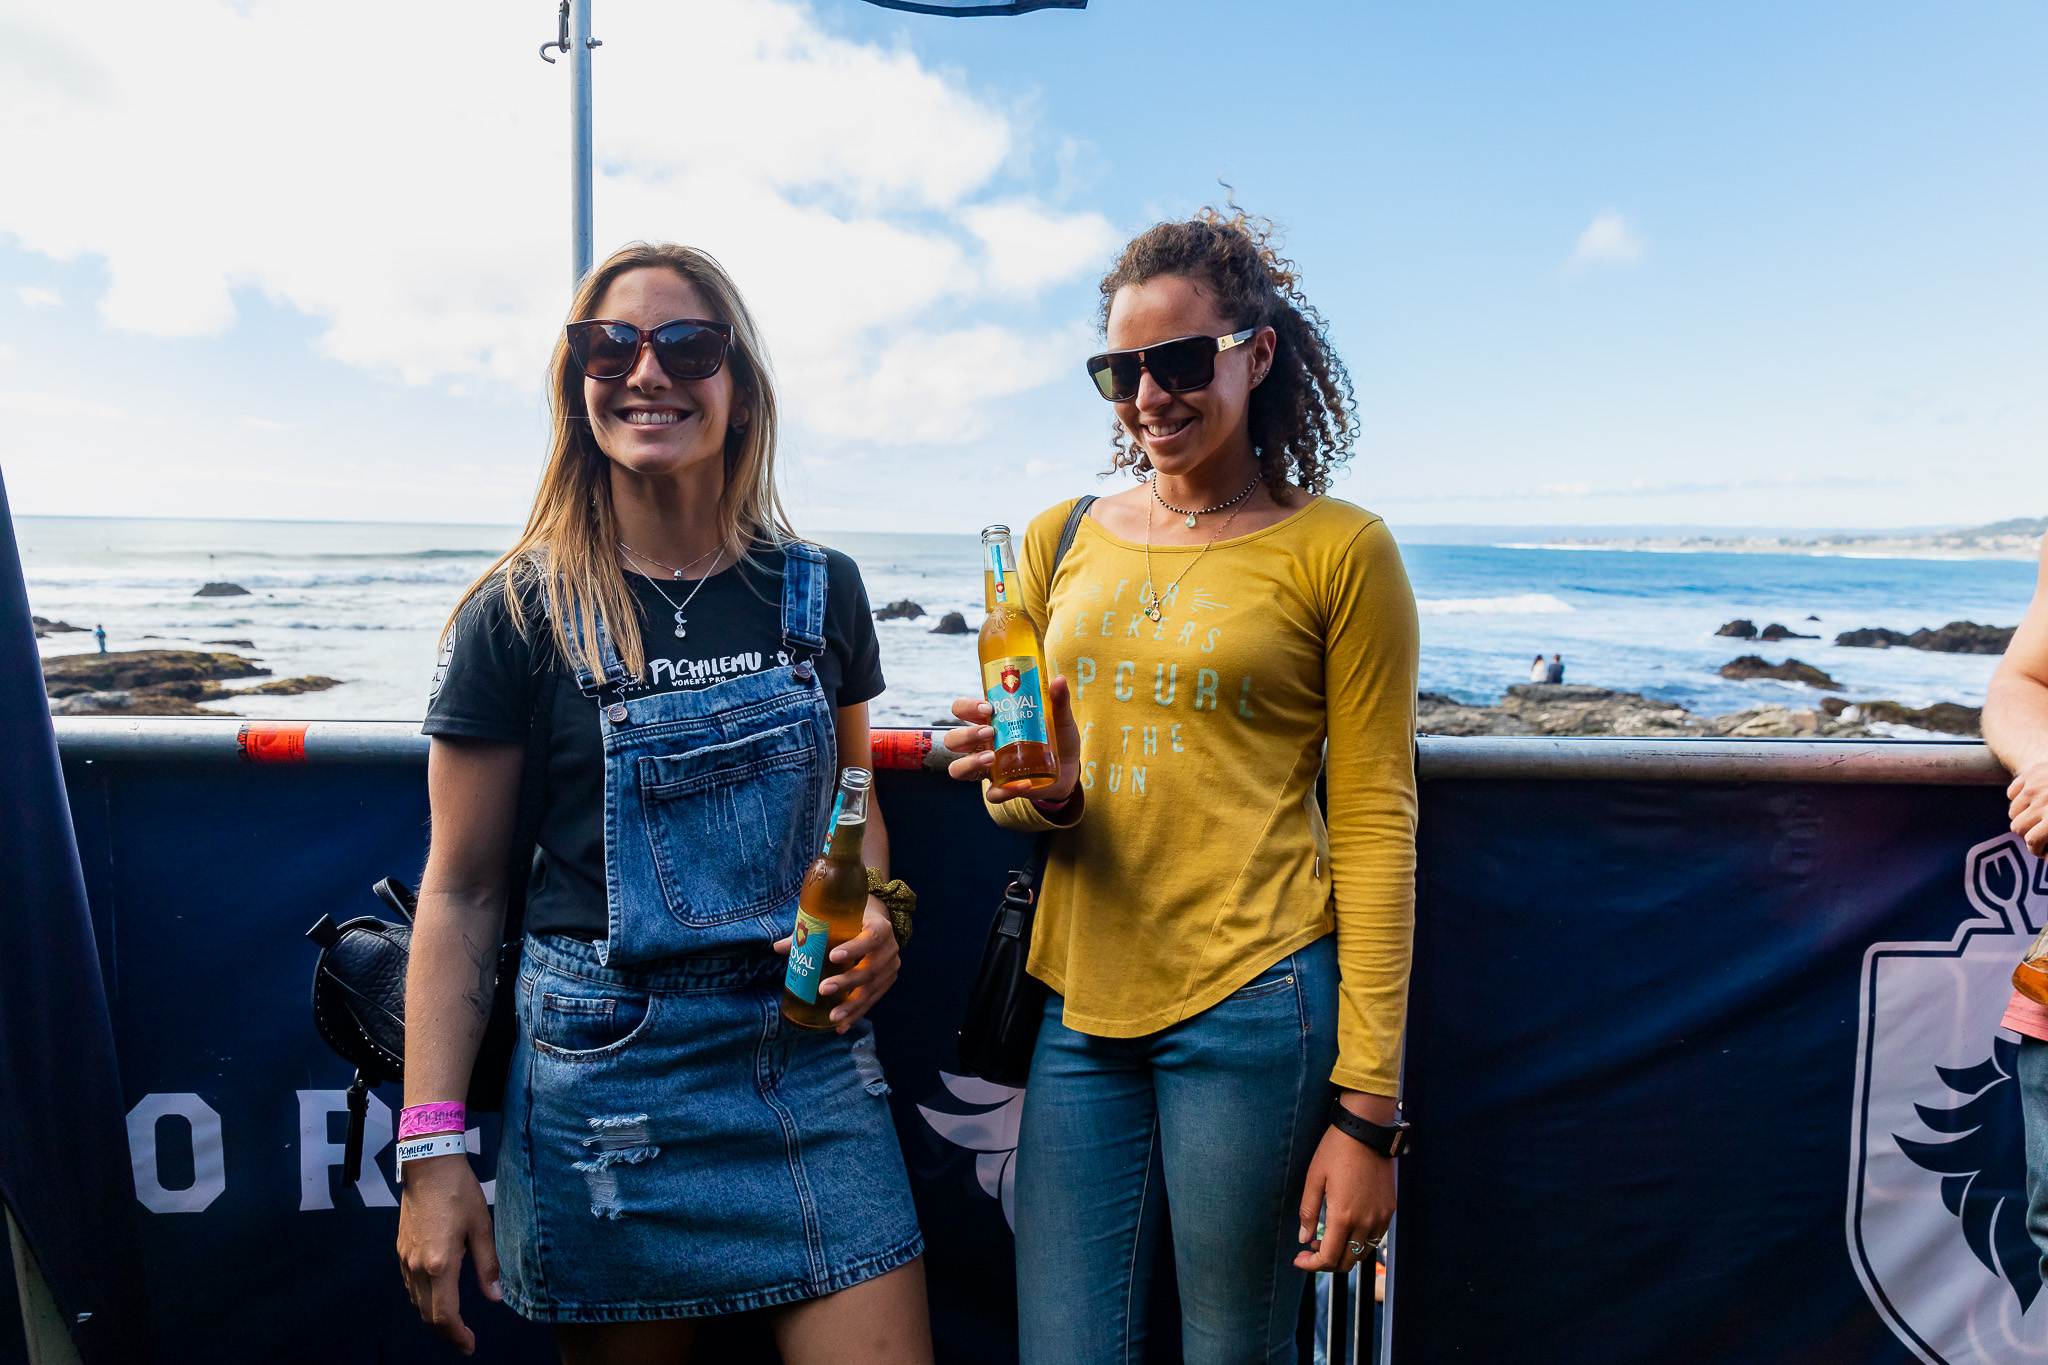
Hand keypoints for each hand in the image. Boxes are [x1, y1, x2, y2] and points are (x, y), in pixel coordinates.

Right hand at [397, 1152, 501, 1354]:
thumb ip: (488, 1264)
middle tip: (465, 1341)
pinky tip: (439, 1297)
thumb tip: (495, 1297)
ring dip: (434, 1318)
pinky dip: (424, 1300)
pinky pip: (411, 1287)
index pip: (445, 1315)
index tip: (470, 1346)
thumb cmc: (459, 1192)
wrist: (428, 1166)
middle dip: (447, 1332)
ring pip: (417, 1303)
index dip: (457, 1335)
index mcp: (439, 1264)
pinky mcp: (401, 1251)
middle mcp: (417, 1268)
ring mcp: (405, 1260)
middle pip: (427, 1315)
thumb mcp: (481, 1226)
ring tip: (455, 1323)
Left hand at [773, 898, 899, 1032]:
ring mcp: (890, 967)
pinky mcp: (887, 982)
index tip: (832, 956)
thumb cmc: (852, 920)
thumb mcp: (838, 920)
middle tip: (823, 989)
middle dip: (847, 982)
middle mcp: (890, 948)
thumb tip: (779, 947)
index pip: (870, 938)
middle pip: (870, 969)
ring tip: (833, 1017)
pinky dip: (857, 1014)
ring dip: (852, 1005)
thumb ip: (811, 932)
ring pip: (872, 989)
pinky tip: (842, 1026)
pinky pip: (873, 1000)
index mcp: (880, 928)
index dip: (853, 948)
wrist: (877, 925)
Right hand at [942, 674, 1081, 804]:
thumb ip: (1059, 701)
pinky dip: (1005, 791)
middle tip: (990, 732)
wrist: (1069, 770)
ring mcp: (988, 768)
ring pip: (958, 769)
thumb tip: (1059, 679)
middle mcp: (982, 744)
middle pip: (953, 740)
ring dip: (969, 763)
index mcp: (990, 721)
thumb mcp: (1060, 719)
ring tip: (991, 757)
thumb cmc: (1056, 739)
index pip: (962, 710)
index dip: (966, 707)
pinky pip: (991, 794)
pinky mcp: (1001, 788)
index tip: (987, 708)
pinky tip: (1024, 784)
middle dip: (966, 734)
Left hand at [1295, 1093, 1397, 1275]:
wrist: (1366, 1131)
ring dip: (1343, 1252)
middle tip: (1310, 1250)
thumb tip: (1303, 1238)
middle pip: (1347, 1261)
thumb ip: (1308, 1212)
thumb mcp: (1314, 1178)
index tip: (1299, 1260)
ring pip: (1362, 1252)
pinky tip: (1346, 1228)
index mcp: (1344, 1216)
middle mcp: (1366, 1221)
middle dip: (1326, 1263)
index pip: (1330, 1258)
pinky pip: (1374, 1237)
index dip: (1312, 1265)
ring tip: (1326, 1239)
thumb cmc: (1337, 1150)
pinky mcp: (1389, 1210)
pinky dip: (1358, 1242)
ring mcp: (1381, 1217)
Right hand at [2012, 761, 2047, 854]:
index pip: (2032, 841)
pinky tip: (2035, 799)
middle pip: (2018, 828)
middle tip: (2039, 834)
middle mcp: (2043, 801)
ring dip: (2024, 816)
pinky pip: (2012, 793)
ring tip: (2038, 815)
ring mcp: (2034, 786)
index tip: (2042, 850)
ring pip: (2014, 811)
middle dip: (2028, 833)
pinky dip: (2020, 798)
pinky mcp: (2029, 774)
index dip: (2037, 849)